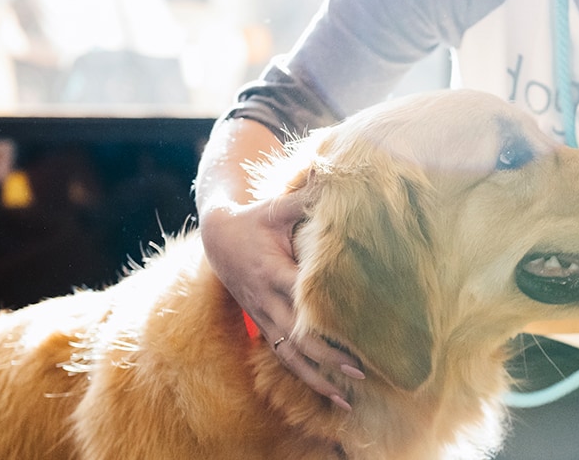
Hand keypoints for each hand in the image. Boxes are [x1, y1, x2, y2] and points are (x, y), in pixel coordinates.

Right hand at [199, 193, 365, 409]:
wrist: (216, 237)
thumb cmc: (255, 219)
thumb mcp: (276, 206)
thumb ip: (307, 197)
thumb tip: (335, 178)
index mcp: (272, 272)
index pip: (300, 302)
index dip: (324, 321)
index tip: (352, 333)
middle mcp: (266, 301)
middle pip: (297, 338)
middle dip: (328, 359)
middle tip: (361, 374)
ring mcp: (263, 318)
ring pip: (289, 356)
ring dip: (317, 379)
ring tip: (347, 400)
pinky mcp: (263, 325)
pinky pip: (283, 358)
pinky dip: (305, 377)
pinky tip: (329, 393)